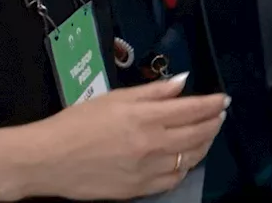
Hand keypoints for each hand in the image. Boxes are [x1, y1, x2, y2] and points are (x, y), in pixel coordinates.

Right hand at [28, 75, 227, 199]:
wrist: (46, 160)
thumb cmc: (76, 123)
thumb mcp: (115, 98)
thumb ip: (153, 92)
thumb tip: (183, 82)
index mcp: (145, 118)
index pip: (193, 109)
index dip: (213, 104)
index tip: (224, 99)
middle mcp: (151, 145)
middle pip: (198, 134)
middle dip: (214, 123)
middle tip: (220, 115)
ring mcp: (146, 170)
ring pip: (190, 158)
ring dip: (204, 144)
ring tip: (207, 133)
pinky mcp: (138, 189)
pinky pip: (172, 179)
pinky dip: (184, 167)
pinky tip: (185, 158)